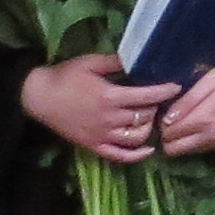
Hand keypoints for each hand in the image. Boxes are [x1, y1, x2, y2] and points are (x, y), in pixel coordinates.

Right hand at [22, 54, 182, 163]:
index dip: (165, 91)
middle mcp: (110, 119)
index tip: (177, 87)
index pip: (147, 96)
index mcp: (110, 96)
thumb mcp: (91, 62)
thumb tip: (139, 58)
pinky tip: (148, 148)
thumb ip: (116, 62)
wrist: (38, 97)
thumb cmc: (65, 76)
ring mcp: (102, 135)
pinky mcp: (94, 146)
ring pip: (137, 137)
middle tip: (158, 100)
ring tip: (151, 118)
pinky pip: (120, 156)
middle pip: (145, 117)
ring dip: (149, 128)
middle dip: (156, 107)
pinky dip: (138, 155)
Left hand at [154, 67, 214, 156]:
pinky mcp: (214, 147)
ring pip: (180, 152)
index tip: (163, 112)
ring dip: (174, 141)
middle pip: (172, 147)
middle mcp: (206, 136)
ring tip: (178, 124)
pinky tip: (189, 129)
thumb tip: (167, 119)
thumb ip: (188, 100)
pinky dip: (185, 143)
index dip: (161, 123)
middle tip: (167, 121)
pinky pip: (191, 152)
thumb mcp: (209, 82)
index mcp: (203, 118)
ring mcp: (211, 144)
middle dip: (165, 135)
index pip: (169, 131)